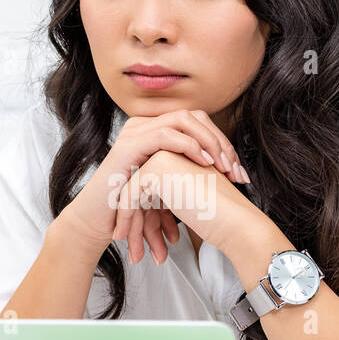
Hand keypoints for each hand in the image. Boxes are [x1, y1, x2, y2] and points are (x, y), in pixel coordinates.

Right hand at [55, 110, 250, 261]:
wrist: (99, 223)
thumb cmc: (131, 210)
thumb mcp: (167, 189)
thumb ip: (189, 176)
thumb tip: (226, 176)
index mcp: (154, 131)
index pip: (197, 123)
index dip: (222, 143)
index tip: (239, 172)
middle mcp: (144, 125)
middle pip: (194, 116)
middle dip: (220, 142)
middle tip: (236, 170)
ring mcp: (135, 132)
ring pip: (183, 119)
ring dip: (209, 141)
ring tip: (223, 166)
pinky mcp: (128, 145)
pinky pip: (165, 134)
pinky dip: (189, 146)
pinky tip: (204, 163)